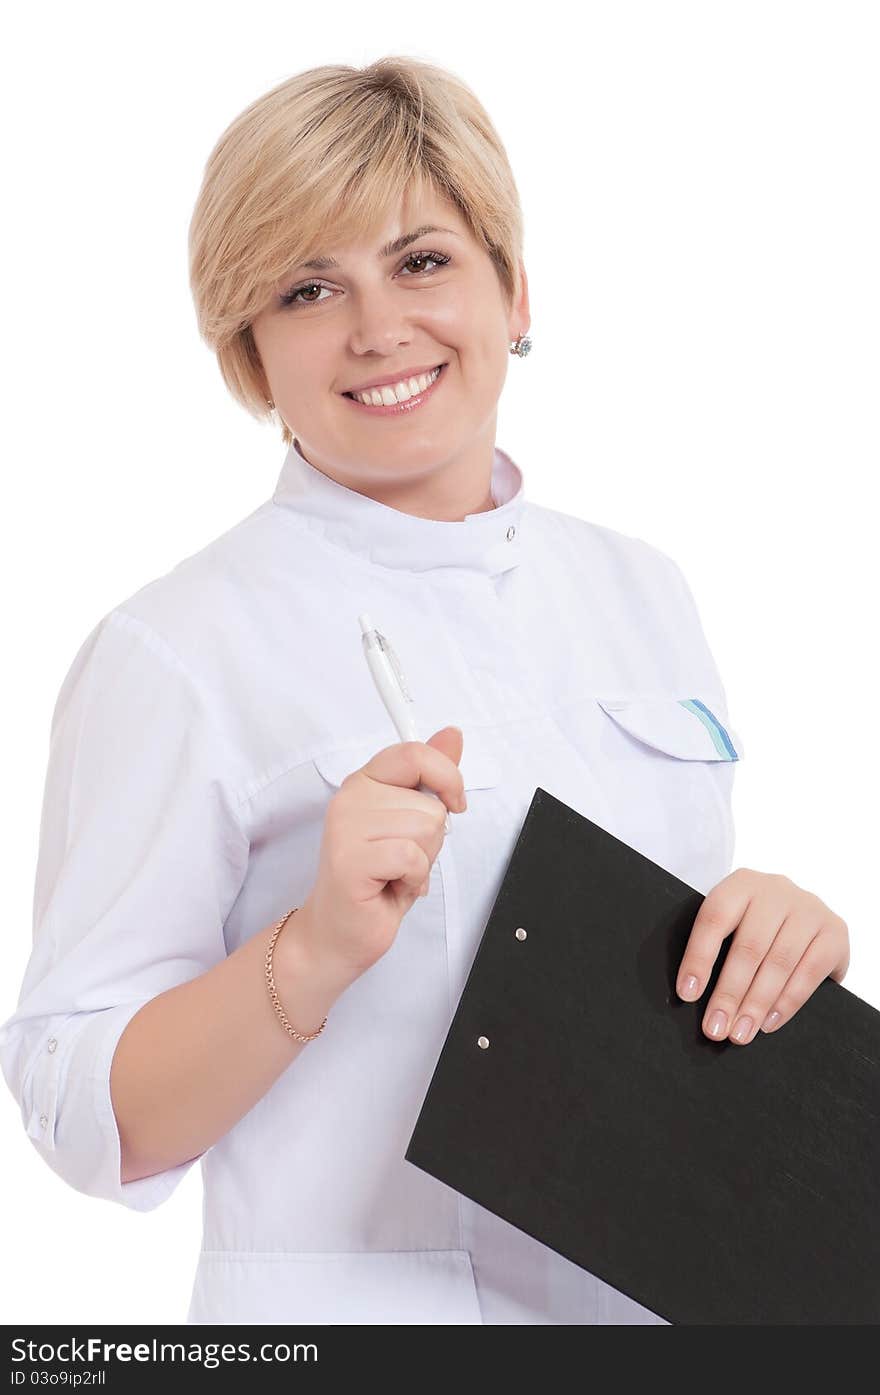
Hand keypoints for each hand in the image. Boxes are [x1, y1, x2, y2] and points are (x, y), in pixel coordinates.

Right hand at [299, 727, 465, 982]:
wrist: (340, 932)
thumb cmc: (378, 880)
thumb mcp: (413, 823)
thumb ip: (431, 778)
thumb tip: (452, 735)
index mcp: (366, 781)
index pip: (414, 753)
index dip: (447, 777)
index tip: (454, 803)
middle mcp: (350, 797)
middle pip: (430, 803)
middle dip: (431, 840)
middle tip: (402, 860)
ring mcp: (344, 827)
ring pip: (425, 829)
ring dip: (422, 861)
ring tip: (394, 874)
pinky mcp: (347, 860)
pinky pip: (410, 856)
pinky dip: (412, 878)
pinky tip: (390, 886)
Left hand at [676, 868, 849, 1044]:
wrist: (804, 918)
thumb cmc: (756, 926)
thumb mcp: (734, 923)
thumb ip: (717, 948)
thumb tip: (692, 994)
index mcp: (742, 883)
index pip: (714, 919)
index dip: (699, 958)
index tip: (687, 994)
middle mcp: (776, 890)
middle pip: (748, 947)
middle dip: (729, 994)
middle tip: (715, 1029)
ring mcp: (809, 909)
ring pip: (779, 962)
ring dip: (757, 1004)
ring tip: (740, 1033)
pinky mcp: (835, 931)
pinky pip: (810, 972)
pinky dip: (788, 1001)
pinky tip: (770, 1022)